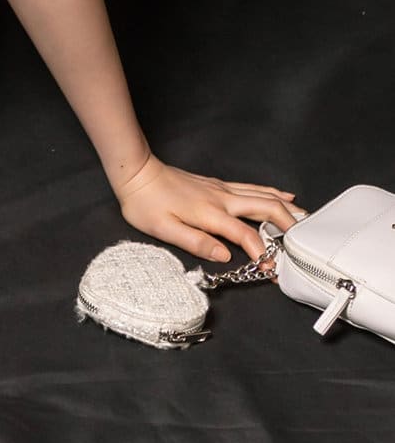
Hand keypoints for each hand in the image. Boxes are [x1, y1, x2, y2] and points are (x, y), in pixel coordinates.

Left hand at [113, 152, 306, 266]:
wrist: (138, 174)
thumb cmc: (146, 204)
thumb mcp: (164, 229)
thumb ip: (196, 242)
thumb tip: (224, 256)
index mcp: (210, 214)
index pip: (245, 235)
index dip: (261, 253)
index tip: (269, 268)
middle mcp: (222, 199)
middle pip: (266, 209)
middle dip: (287, 227)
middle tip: (301, 244)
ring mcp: (222, 190)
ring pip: (264, 196)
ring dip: (286, 209)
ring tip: (304, 220)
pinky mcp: (218, 185)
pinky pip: (254, 188)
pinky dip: (273, 193)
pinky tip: (284, 196)